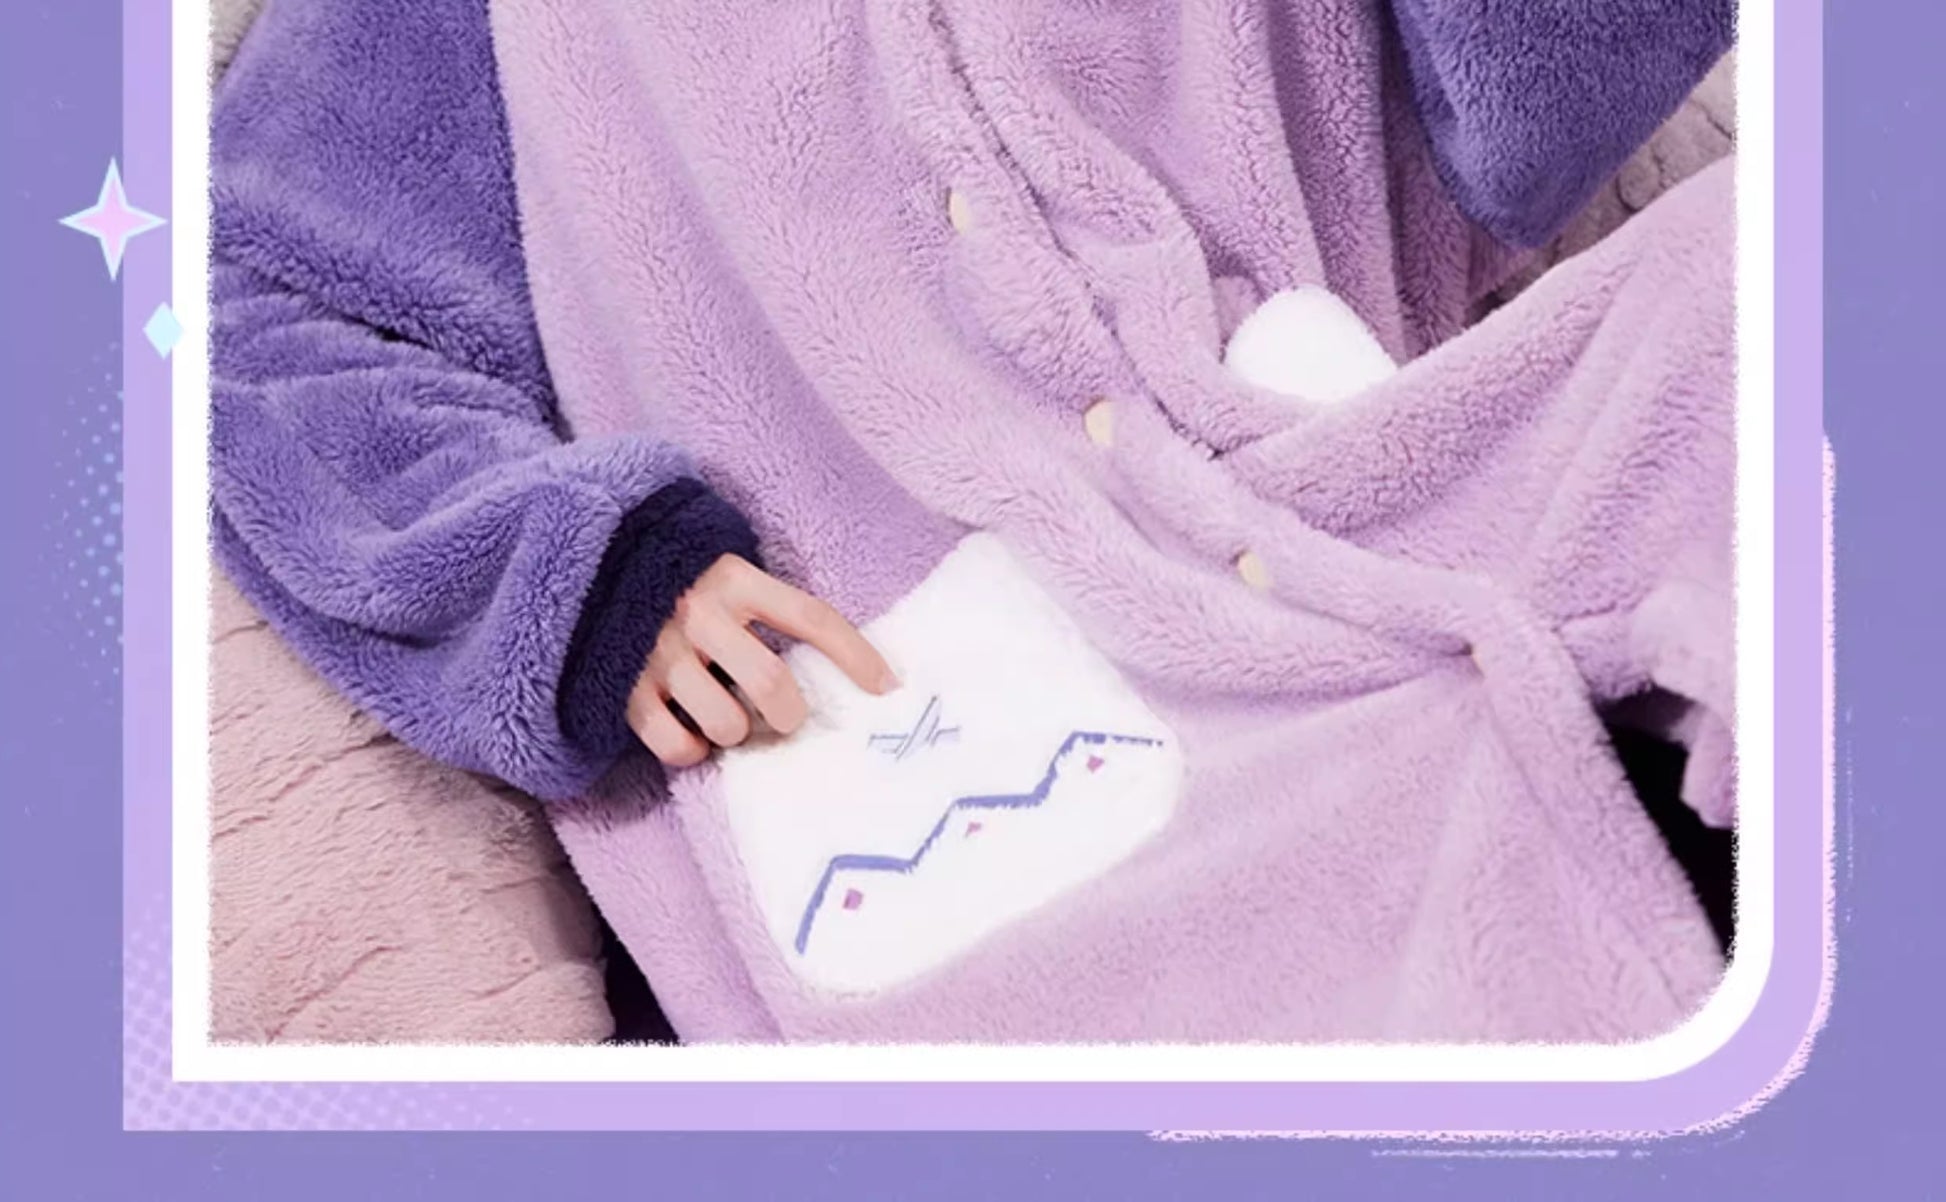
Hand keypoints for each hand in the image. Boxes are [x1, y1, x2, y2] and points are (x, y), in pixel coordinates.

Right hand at [626, 555, 895, 767]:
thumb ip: (770, 604)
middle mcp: (698, 612)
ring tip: (728, 717)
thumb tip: (839, 661)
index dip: (856, 656)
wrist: (587, 570)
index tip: (887, 688)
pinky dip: (692, 751)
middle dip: (789, 714)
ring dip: (737, 732)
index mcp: (735, 578)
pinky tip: (693, 734)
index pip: (812, 618)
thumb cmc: (680, 581)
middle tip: (785, 717)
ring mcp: (658, 652)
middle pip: (771, 684)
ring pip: (726, 722)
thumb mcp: (729, 572)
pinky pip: (676, 746)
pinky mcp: (625, 688)